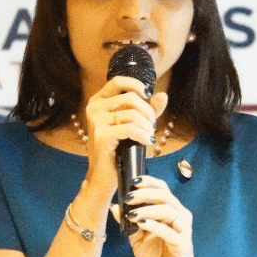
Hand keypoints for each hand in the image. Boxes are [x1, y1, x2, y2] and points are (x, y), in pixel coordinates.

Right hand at [82, 77, 167, 191]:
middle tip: (152, 126)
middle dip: (148, 112)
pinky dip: (143, 135)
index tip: (149, 96)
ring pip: (132, 114)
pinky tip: (147, 142)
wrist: (104, 175)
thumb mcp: (134, 125)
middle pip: (130, 98)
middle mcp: (93, 107)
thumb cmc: (119, 149)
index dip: (137, 85)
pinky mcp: (100, 135)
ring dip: (147, 126)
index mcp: (98, 101)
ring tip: (149, 136)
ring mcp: (95, 121)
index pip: (118, 81)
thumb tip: (163, 96)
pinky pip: (130, 129)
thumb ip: (147, 110)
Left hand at [117, 175, 200, 256]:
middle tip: (129, 197)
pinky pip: (169, 231)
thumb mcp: (138, 239)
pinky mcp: (183, 243)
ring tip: (132, 213)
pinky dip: (154, 225)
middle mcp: (180, 216)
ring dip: (149, 209)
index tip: (132, 181)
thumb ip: (129, 223)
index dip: (149, 183)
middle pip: (166, 196)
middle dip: (146, 194)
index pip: (162, 190)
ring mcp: (184, 229)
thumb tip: (114, 207)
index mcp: (171, 212)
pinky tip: (141, 223)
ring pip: (169, 210)